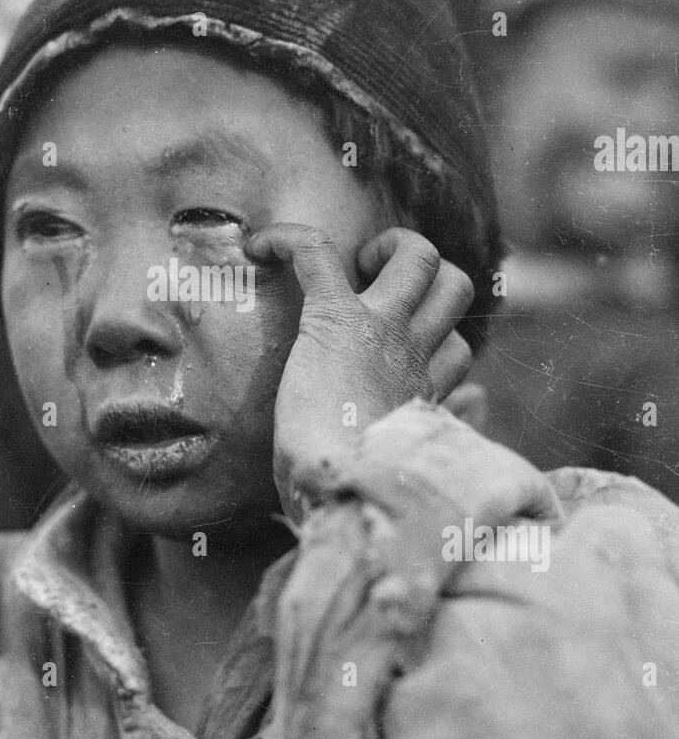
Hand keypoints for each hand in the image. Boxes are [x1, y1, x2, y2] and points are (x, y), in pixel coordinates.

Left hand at [244, 224, 475, 520]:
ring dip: (389, 247)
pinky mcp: (336, 318)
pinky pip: (317, 252)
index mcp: (427, 395)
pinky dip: (289, 239)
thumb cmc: (361, 496)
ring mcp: (383, 331)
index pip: (456, 350)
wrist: (344, 498)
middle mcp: (415, 355)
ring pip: (420, 257)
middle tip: (378, 293)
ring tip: (354, 268)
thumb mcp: (405, 469)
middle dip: (425, 275)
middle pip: (455, 287)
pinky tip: (260, 246)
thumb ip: (444, 435)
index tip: (396, 354)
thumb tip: (477, 406)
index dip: (431, 342)